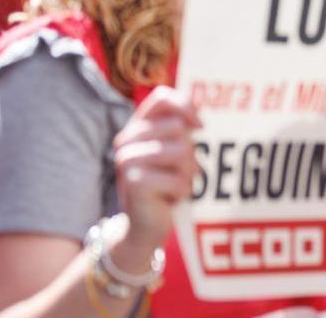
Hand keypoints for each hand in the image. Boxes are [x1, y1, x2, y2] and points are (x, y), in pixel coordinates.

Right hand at [113, 85, 200, 248]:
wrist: (143, 226)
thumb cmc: (163, 185)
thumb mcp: (172, 152)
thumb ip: (180, 130)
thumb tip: (198, 119)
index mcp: (136, 127)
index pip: (162, 97)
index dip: (186, 107)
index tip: (199, 126)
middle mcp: (126, 140)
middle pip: (179, 128)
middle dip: (190, 154)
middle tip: (178, 173)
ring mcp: (127, 160)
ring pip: (182, 152)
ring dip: (188, 174)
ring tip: (174, 186)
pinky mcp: (135, 182)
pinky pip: (179, 180)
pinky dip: (182, 192)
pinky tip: (168, 200)